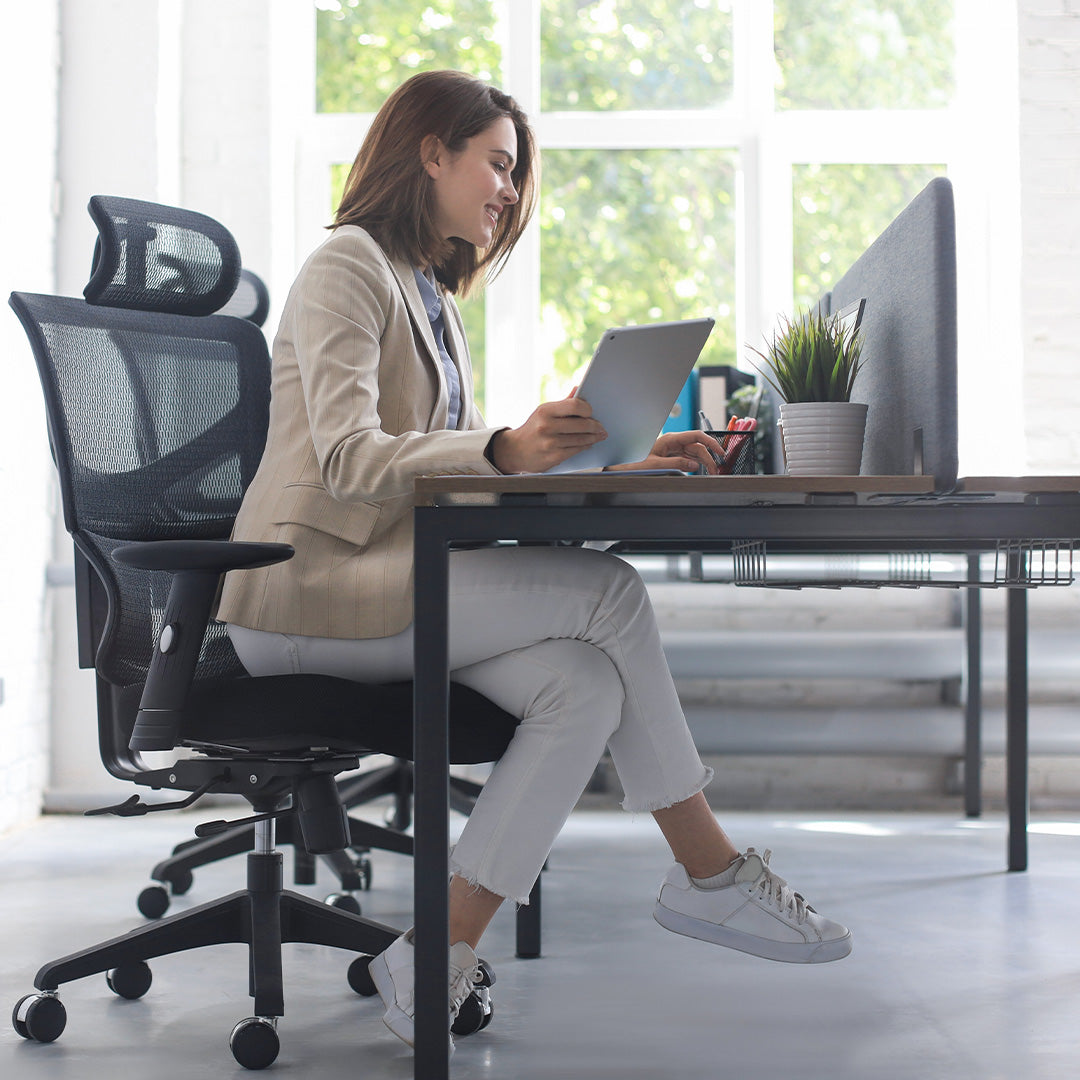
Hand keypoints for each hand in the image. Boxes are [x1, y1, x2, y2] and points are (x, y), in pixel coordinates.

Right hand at [491, 393, 606, 473]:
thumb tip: (578, 388)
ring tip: (600, 435)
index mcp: (545, 410)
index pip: (575, 405)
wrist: (514, 451)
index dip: (587, 409)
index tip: (591, 412)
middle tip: (601, 427)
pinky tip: (589, 444)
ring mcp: (550, 443)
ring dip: (594, 437)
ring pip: (581, 439)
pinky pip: (576, 450)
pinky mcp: (553, 457)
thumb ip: (563, 403)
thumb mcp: (544, 412)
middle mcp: (547, 426)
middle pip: (582, 424)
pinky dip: (585, 446)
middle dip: (595, 426)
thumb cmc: (533, 429)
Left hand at [606, 430, 725, 473]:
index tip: (720, 452)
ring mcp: (672, 450)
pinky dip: (696, 464)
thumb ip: (676, 464)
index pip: (697, 436)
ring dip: (704, 462)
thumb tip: (694, 465)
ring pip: (694, 453)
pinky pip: (688, 459)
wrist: (621, 466)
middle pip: (698, 447)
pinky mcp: (671, 457)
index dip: (711, 443)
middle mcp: (673, 443)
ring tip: (712, 472)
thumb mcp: (655, 465)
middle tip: (716, 471)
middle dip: (709, 457)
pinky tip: (701, 470)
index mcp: (670, 439)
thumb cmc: (634, 463)